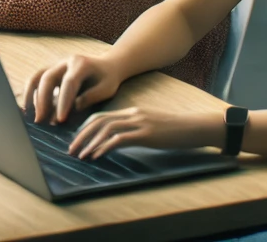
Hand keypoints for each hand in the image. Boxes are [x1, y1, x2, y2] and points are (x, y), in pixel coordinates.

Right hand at [25, 53, 126, 125]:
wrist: (107, 65)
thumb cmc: (108, 79)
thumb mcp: (106, 89)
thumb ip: (90, 97)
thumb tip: (72, 109)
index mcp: (81, 64)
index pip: (69, 83)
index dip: (63, 101)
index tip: (60, 120)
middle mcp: (65, 61)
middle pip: (48, 78)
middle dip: (42, 100)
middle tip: (40, 121)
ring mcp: (55, 64)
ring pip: (37, 77)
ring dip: (31, 96)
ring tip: (30, 116)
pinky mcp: (50, 70)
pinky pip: (36, 80)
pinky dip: (30, 93)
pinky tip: (28, 109)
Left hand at [66, 106, 223, 160]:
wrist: (195, 127)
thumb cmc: (175, 131)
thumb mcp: (151, 127)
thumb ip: (135, 130)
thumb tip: (119, 141)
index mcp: (132, 112)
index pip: (102, 116)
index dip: (85, 127)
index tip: (76, 140)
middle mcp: (132, 114)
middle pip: (98, 121)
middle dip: (81, 135)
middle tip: (71, 149)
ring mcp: (139, 123)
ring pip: (105, 129)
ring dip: (89, 142)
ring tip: (80, 155)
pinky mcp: (146, 134)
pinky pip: (119, 139)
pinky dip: (105, 147)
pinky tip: (97, 155)